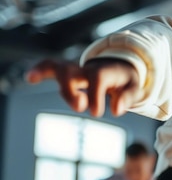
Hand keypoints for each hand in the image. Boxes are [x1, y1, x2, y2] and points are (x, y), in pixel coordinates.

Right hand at [26, 58, 140, 116]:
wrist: (118, 67)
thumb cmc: (124, 80)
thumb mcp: (133, 87)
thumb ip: (127, 97)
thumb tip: (117, 110)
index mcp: (104, 71)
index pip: (97, 78)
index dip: (95, 94)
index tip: (97, 112)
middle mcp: (87, 68)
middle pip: (71, 72)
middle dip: (70, 89)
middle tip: (80, 107)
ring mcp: (75, 70)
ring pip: (60, 71)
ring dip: (55, 83)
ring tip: (51, 92)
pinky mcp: (66, 73)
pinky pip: (50, 67)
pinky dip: (39, 70)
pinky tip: (29, 78)